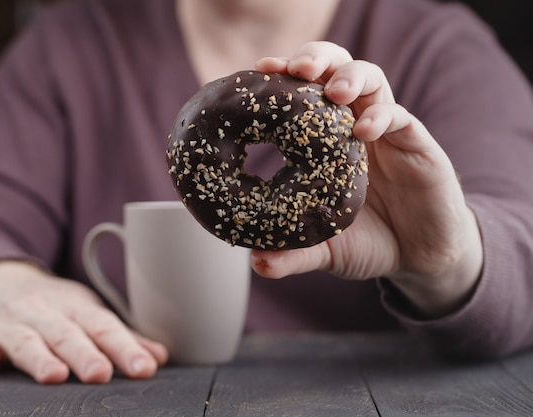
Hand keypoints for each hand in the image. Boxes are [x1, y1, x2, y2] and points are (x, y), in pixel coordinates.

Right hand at [0, 261, 167, 383]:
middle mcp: (45, 313)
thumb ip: (119, 338)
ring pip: (27, 342)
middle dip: (85, 354)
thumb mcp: (84, 314)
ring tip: (55, 376)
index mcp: (76, 308)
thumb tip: (158, 357)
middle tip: (102, 373)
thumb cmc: (49, 307)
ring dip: (40, 358)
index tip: (144, 368)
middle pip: (68, 335)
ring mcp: (11, 324)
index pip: (104, 327)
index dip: (125, 348)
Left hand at [252, 42, 482, 317]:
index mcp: (326, 140)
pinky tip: (364, 129)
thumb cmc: (369, 242)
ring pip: (372, 81)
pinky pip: (401, 119)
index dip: (283, 79)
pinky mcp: (418, 145)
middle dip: (316, 60)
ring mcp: (388, 132)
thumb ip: (293, 254)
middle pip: (337, 70)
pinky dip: (382, 117)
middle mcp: (354, 126)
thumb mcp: (326, 250)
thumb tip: (256, 263)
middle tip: (293, 68)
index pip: (304, 95)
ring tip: (332, 91)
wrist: (420, 256)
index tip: (260, 71)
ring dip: (350, 77)